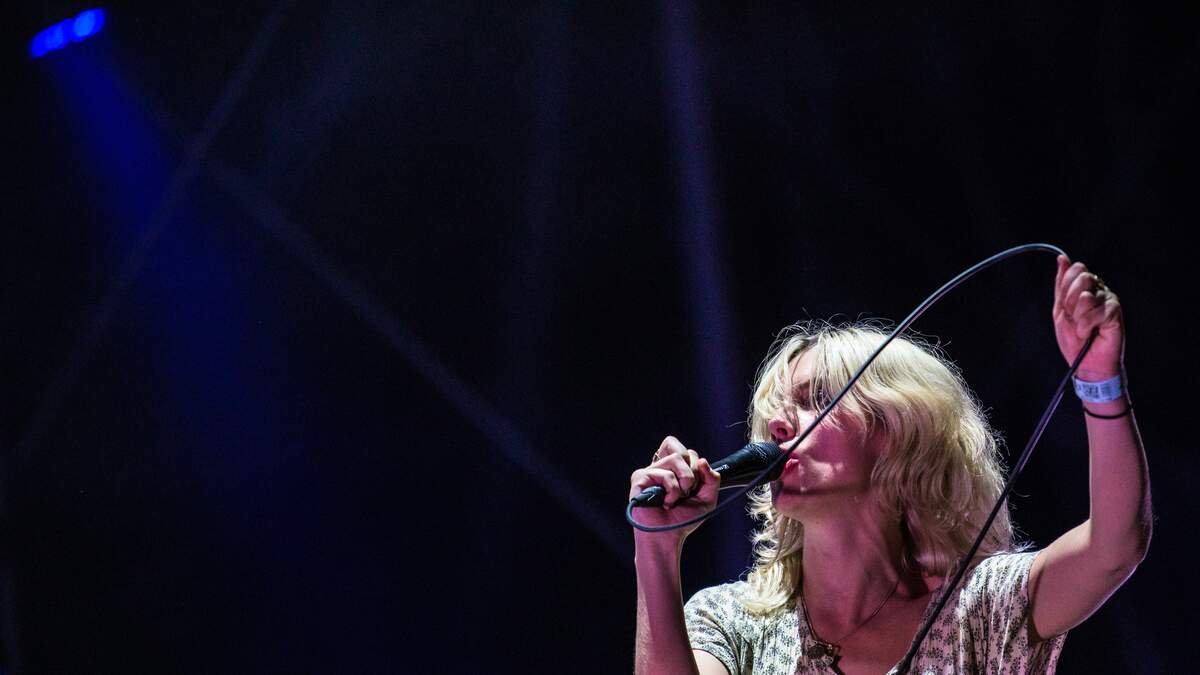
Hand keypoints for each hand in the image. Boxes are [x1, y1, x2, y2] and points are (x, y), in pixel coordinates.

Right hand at [628, 436, 721, 540]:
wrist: (668, 538)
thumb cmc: (683, 520)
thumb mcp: (706, 498)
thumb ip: (711, 479)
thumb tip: (702, 460)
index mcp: (673, 470)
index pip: (686, 451)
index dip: (696, 466)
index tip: (694, 487)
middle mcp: (659, 468)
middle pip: (681, 451)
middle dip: (692, 473)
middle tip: (687, 492)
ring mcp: (648, 472)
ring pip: (675, 458)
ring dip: (684, 482)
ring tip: (676, 499)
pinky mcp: (640, 479)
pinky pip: (665, 474)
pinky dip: (672, 491)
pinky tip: (666, 503)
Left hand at [1053, 255, 1123, 379]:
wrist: (1085, 363)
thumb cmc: (1074, 339)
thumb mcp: (1060, 310)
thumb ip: (1061, 284)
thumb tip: (1062, 258)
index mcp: (1085, 288)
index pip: (1075, 270)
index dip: (1065, 289)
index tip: (1066, 308)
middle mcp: (1099, 290)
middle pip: (1082, 277)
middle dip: (1070, 302)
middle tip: (1074, 318)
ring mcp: (1109, 299)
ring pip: (1086, 295)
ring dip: (1078, 316)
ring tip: (1083, 328)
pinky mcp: (1115, 311)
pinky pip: (1096, 310)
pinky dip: (1086, 325)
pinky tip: (1091, 333)